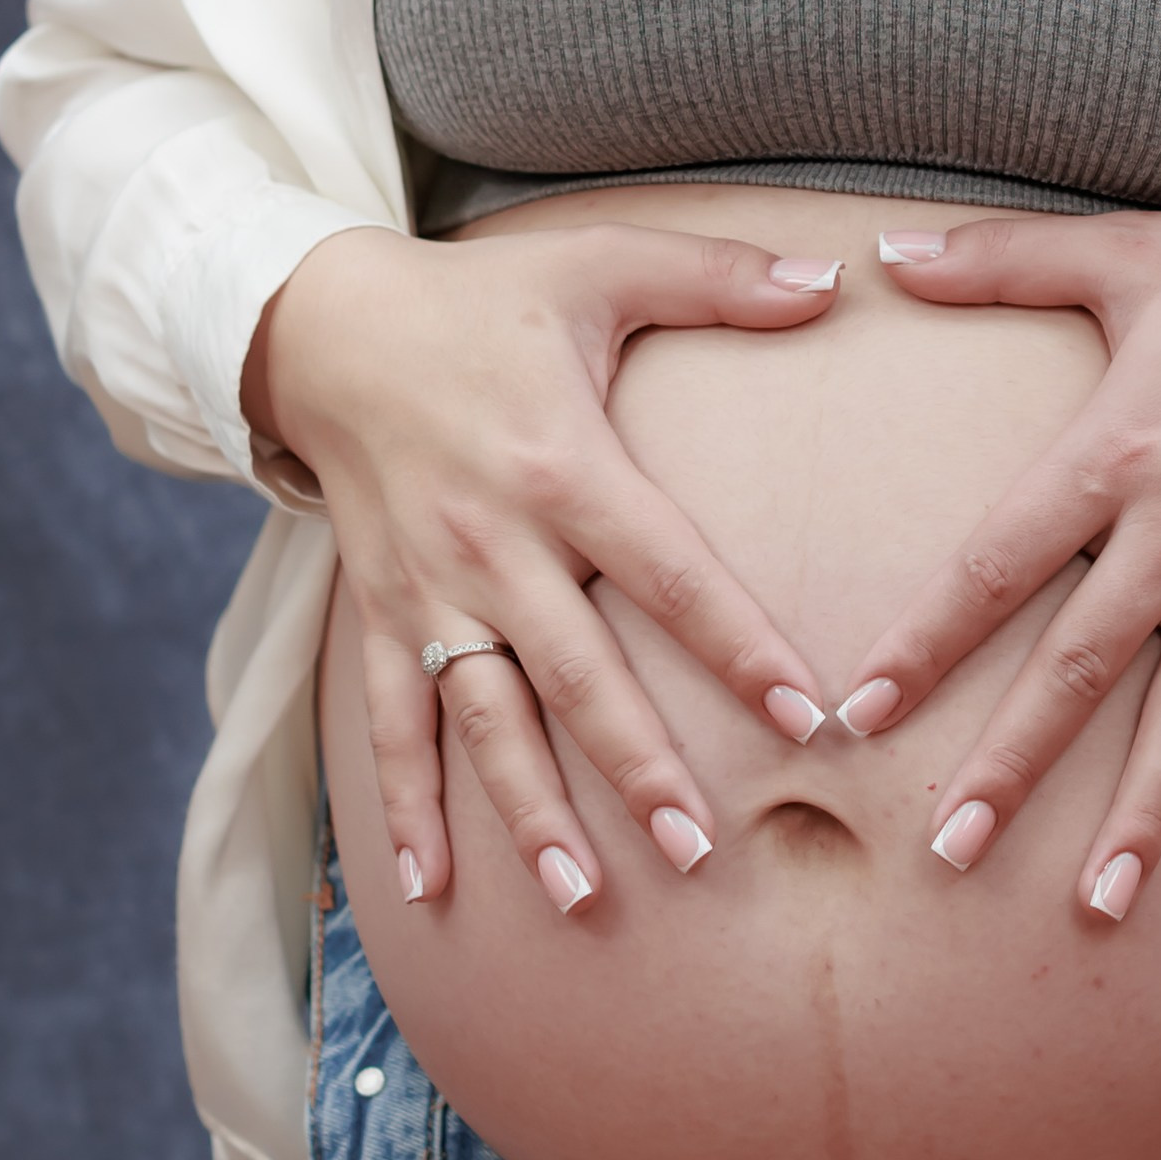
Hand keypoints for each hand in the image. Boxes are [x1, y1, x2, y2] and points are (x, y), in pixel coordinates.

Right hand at [245, 224, 840, 907]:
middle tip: (700, 850)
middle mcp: (494, 542)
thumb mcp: (601, 263)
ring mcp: (430, 589)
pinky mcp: (381, 614)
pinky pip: (392, 724)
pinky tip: (428, 890)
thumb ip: (720, 276)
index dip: (738, 645)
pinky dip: (404, 809)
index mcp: (563, 464)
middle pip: (578, 672)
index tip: (806, 716)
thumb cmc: (483, 297)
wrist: (323, 325)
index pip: (669, 572)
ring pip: (486, 718)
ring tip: (582, 896)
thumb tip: (837, 280)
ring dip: (530, 811)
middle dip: (637, 767)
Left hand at [835, 214, 1160, 916]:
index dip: (928, 639)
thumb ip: (1002, 258)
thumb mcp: (1130, 254)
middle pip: (1082, 667)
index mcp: (1118, 459)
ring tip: (1098, 902)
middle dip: (1013, 763)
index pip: (998, 565)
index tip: (861, 713)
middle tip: (948, 849)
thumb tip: (881, 255)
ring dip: (1147, 815)